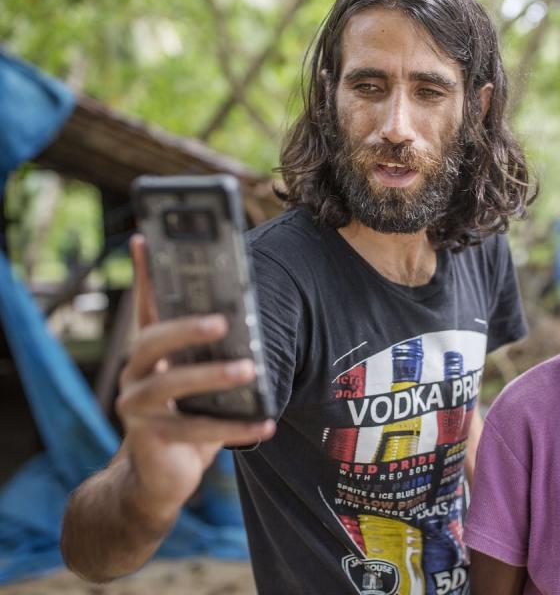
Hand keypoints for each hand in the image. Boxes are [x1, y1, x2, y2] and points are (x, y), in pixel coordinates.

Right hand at [115, 235, 274, 522]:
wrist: (161, 479)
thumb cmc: (189, 418)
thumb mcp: (203, 383)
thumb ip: (218, 354)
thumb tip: (253, 322)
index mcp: (151, 354)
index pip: (147, 307)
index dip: (145, 273)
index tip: (146, 237)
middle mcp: (136, 374)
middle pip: (152, 341)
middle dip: (187, 327)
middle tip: (223, 321)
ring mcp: (137, 407)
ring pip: (172, 384)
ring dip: (213, 376)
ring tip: (249, 369)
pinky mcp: (149, 438)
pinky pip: (195, 430)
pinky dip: (234, 428)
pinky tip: (265, 424)